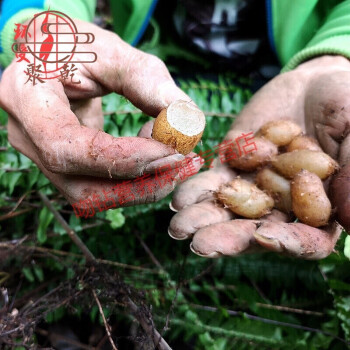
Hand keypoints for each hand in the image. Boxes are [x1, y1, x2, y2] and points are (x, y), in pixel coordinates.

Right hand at [0, 19, 198, 208]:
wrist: (52, 56)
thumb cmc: (78, 47)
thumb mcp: (112, 51)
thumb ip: (149, 82)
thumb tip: (187, 122)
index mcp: (25, 97)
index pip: (66, 146)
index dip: (122, 158)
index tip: (170, 151)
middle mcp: (26, 136)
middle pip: (81, 186)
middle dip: (140, 183)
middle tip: (183, 163)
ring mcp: (41, 157)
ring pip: (92, 196)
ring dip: (141, 187)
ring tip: (170, 154)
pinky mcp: (62, 166)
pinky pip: (98, 189)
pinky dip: (133, 182)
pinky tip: (154, 156)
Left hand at [169, 55, 349, 258]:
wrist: (314, 83)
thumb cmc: (347, 105)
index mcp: (319, 207)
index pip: (307, 239)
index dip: (288, 243)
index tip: (264, 235)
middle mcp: (283, 204)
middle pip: (257, 230)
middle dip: (229, 238)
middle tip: (200, 245)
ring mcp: (254, 186)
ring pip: (229, 210)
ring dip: (204, 219)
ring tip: (179, 226)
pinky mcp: (232, 165)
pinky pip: (214, 181)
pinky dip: (197, 188)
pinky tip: (179, 197)